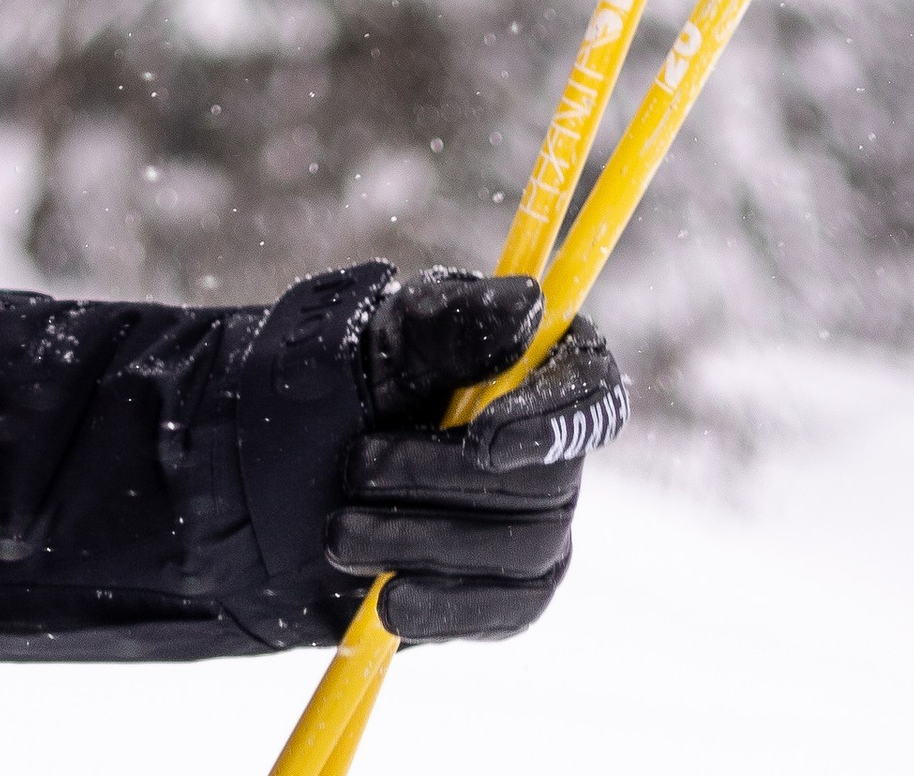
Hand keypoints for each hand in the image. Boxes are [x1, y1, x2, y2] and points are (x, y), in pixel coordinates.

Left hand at [327, 270, 626, 643]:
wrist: (319, 446)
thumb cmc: (375, 367)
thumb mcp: (400, 332)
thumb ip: (460, 320)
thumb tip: (530, 302)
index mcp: (552, 369)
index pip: (594, 398)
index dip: (553, 425)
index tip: (485, 440)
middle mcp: (560, 451)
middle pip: (547, 484)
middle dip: (443, 479)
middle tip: (358, 469)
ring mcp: (543, 526)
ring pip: (517, 551)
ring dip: (423, 541)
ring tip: (341, 533)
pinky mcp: (514, 592)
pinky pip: (501, 611)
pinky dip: (444, 606)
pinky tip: (388, 601)